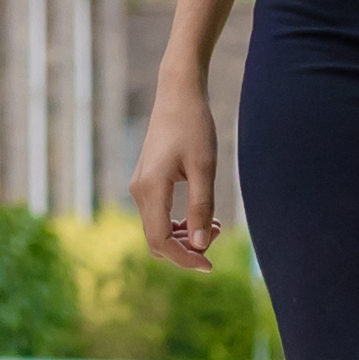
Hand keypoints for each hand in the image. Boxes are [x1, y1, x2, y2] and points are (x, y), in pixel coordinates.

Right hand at [131, 77, 225, 264]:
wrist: (178, 94)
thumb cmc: (194, 126)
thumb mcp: (205, 168)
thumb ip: (202, 208)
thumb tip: (202, 246)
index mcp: (151, 189)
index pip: (161, 241)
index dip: (184, 259)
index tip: (210, 265)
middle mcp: (140, 191)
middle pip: (157, 240)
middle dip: (186, 250)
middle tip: (218, 237)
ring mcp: (140, 186)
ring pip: (157, 230)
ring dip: (184, 237)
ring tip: (214, 225)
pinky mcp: (146, 182)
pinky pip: (158, 216)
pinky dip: (178, 224)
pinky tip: (201, 217)